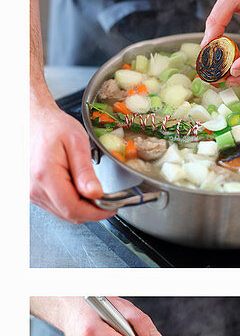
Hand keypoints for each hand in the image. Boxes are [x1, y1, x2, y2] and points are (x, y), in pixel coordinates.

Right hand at [30, 98, 114, 223]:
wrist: (33, 120)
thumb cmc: (53, 126)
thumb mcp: (77, 142)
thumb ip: (85, 171)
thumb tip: (95, 194)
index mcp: (45, 175)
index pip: (73, 208)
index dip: (96, 212)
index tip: (112, 208)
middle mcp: (34, 188)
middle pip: (68, 214)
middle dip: (92, 211)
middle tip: (108, 200)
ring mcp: (31, 192)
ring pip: (62, 212)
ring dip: (81, 207)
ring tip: (92, 189)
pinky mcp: (33, 192)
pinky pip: (55, 206)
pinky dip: (71, 202)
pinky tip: (79, 188)